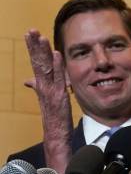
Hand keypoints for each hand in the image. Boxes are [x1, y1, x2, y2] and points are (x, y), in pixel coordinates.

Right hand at [25, 29, 72, 173]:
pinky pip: (56, 81)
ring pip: (43, 70)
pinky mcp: (58, 100)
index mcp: (44, 89)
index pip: (38, 65)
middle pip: (37, 64)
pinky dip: (55, 67)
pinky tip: (55, 54)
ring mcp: (50, 94)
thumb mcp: (51, 103)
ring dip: (41, 52)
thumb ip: (43, 89)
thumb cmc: (57, 123)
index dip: (35, 50)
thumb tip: (30, 80)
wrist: (57, 143)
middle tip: (31, 30)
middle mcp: (45, 89)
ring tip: (39, 36)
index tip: (32, 34)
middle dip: (34, 46)